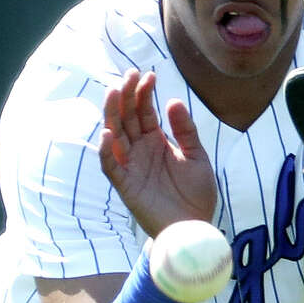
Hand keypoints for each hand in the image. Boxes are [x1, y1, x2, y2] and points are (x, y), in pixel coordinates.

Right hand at [99, 69, 216, 237]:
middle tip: (129, 75)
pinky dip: (106, 151)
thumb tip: (172, 101)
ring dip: (113, 114)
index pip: (144, 111)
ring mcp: (131, 166)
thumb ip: (185, 130)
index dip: (144, 93)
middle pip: (127, 117)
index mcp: (156, 141)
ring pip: (115, 135)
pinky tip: (108, 133)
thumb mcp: (197, 157)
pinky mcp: (125, 185)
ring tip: (114, 92)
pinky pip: (111, 165)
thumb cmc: (196, 195)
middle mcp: (140, 150)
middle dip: (126, 95)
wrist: (195, 227)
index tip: (148, 75)